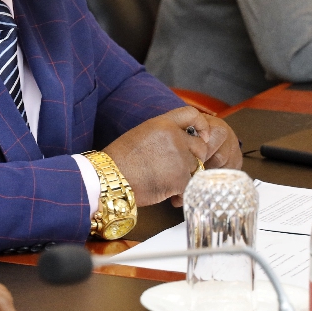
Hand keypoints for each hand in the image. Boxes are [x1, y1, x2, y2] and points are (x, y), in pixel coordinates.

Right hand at [103, 106, 233, 206]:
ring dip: (185, 177)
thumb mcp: (141, 135)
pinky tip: (170, 196)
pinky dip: (182, 192)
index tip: (203, 136)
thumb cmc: (120, 161)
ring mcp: (179, 157)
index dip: (202, 125)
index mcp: (163, 123)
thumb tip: (182, 143)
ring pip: (196, 168)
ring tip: (167, 183)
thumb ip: (164, 134)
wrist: (109, 178)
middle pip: (200, 147)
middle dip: (192, 159)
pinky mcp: (180, 178)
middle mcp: (174, 137)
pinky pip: (191, 185)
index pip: (192, 114)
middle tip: (177, 170)